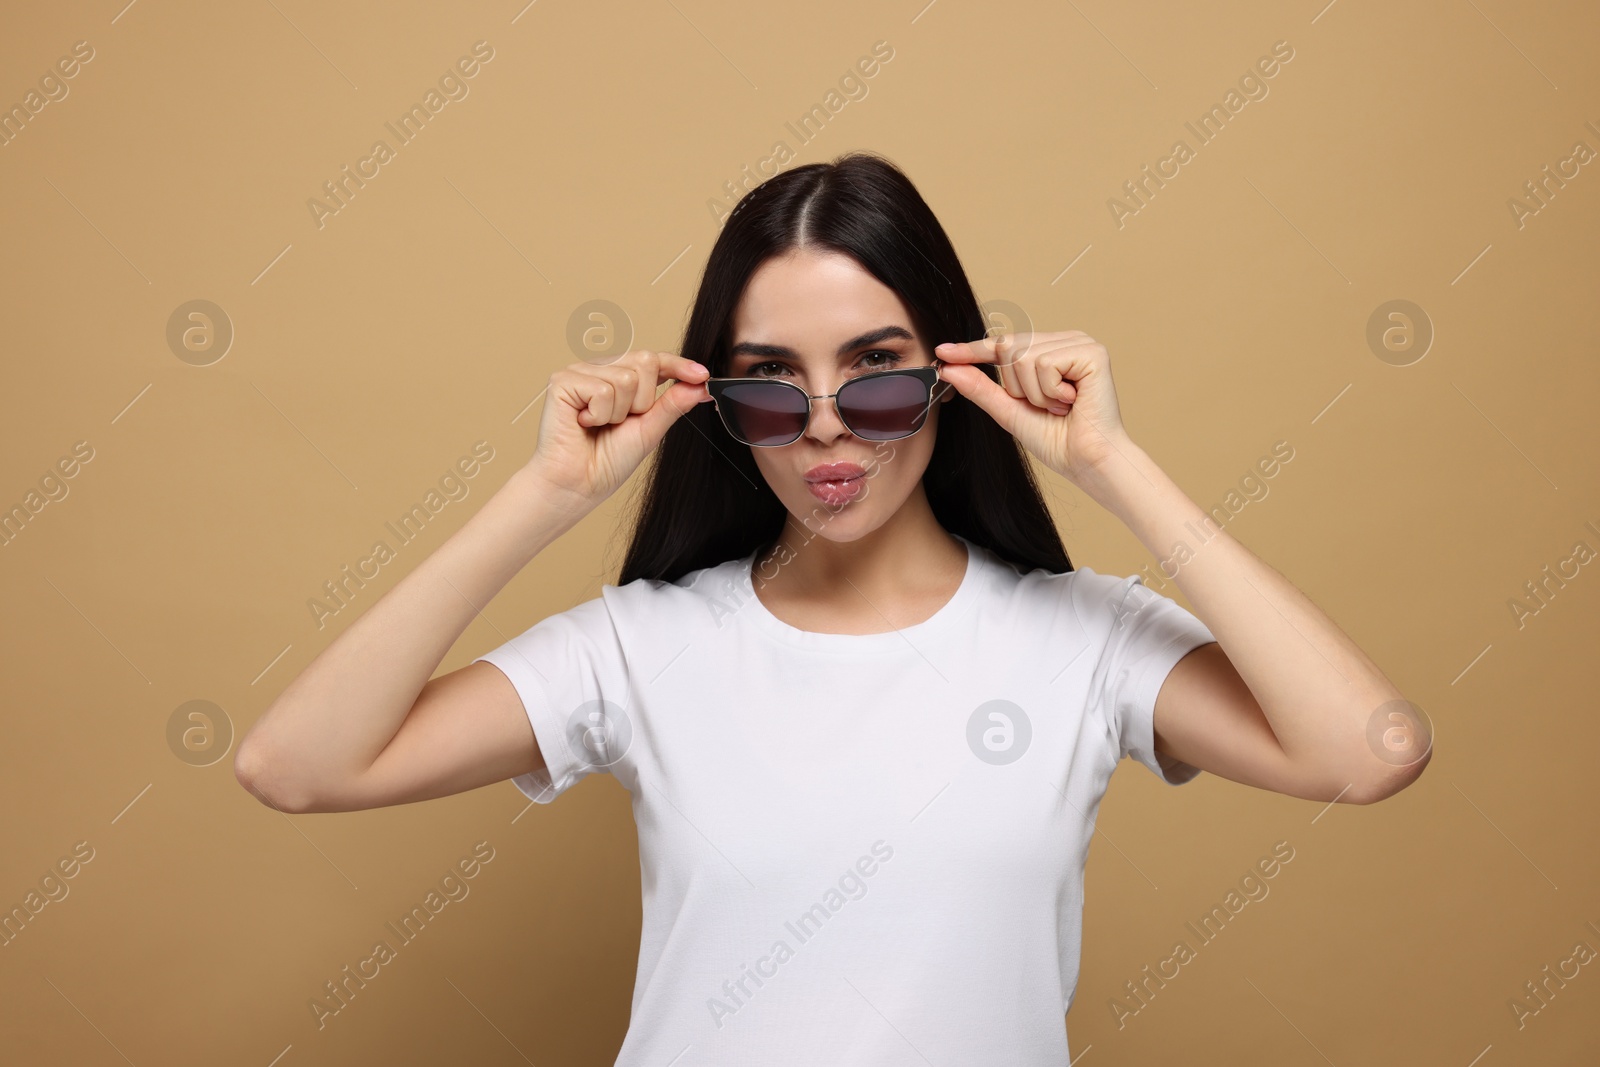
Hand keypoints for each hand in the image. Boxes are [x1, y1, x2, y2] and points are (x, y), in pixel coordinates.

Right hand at [523, 349, 710, 514]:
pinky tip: (584, 423)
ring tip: (599, 426)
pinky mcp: (562, 381)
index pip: (655, 360)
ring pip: (625, 377)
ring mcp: (580, 372)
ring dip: (619, 412)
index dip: (679, 365)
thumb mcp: (650, 430)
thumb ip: (672, 404)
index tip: (702, 375)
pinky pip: (602, 389)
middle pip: (645, 361)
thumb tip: (700, 385)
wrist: (579, 485)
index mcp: (621, 378)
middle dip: (643, 400)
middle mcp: (601, 369)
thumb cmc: (608, 461)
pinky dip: (600, 414)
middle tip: (621, 422)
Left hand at [934, 330, 1135, 489]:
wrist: (1087, 461)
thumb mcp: (1009, 411)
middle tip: (1047, 407)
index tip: (942, 352)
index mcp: (1048, 351)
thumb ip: (981, 388)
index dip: (972, 350)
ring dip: (1035, 393)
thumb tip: (949, 367)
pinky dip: (1050, 391)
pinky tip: (1072, 401)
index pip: (1002, 345)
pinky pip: (1045, 363)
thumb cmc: (1057, 440)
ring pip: (1023, 356)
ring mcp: (1080, 343)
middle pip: (1008, 347)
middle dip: (1016, 387)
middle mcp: (1064, 341)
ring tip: (1061, 406)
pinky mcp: (1093, 352)